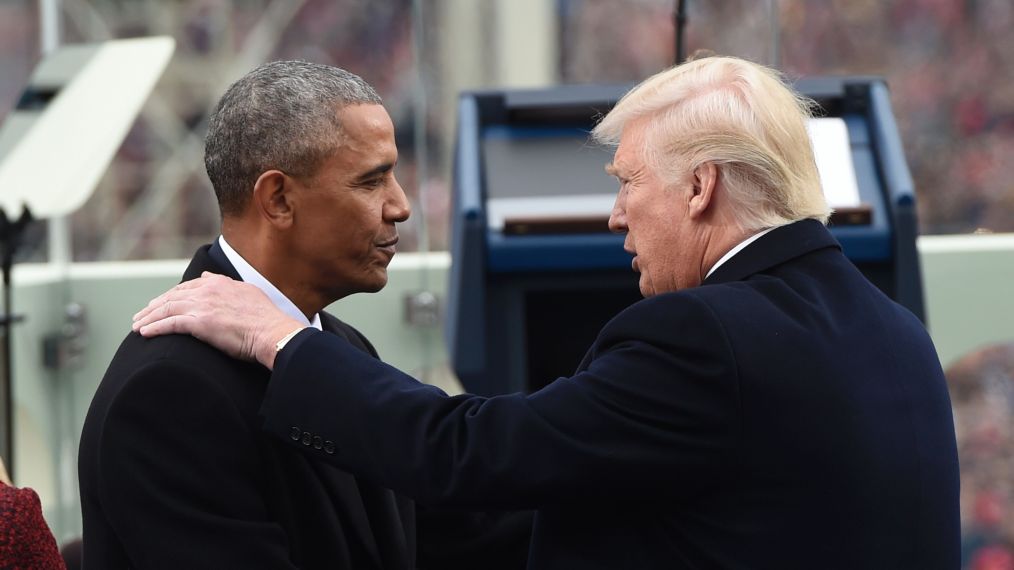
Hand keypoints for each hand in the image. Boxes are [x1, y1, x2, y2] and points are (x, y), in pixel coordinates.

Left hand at [132, 272, 303, 368]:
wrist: (273, 332)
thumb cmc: (266, 320)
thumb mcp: (248, 293)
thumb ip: (227, 285)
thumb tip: (208, 278)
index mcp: (219, 284)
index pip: (187, 287)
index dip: (171, 296)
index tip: (160, 303)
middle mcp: (208, 291)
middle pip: (172, 296)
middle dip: (154, 306)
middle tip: (141, 315)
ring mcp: (203, 306)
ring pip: (166, 309)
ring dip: (148, 318)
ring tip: (137, 325)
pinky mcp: (199, 323)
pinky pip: (169, 324)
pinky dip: (154, 328)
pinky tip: (144, 333)